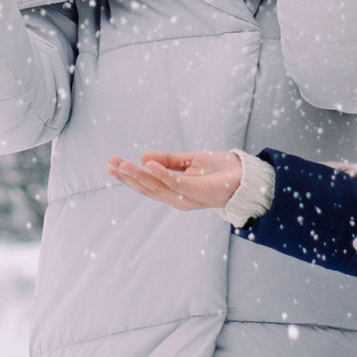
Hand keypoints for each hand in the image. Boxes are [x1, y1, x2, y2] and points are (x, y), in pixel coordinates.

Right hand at [108, 148, 244, 208]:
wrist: (246, 177)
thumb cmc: (220, 170)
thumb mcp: (191, 161)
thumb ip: (169, 161)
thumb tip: (144, 158)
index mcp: (174, 192)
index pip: (146, 186)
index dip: (128, 177)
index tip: (111, 165)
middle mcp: (177, 198)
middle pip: (147, 189)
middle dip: (127, 177)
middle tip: (110, 164)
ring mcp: (187, 197)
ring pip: (157, 187)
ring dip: (138, 176)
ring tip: (122, 164)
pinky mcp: (197, 191)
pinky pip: (175, 183)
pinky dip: (161, 174)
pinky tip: (148, 165)